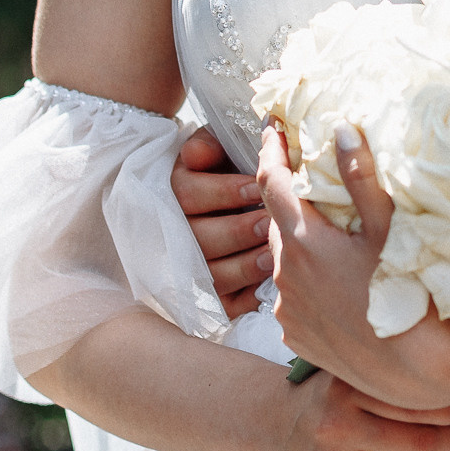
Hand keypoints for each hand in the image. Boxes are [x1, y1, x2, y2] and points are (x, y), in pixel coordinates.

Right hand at [172, 126, 270, 319]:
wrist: (238, 207)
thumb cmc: (231, 172)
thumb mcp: (218, 149)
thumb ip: (208, 144)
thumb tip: (197, 155)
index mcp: (177, 192)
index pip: (187, 194)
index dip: (223, 192)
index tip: (256, 188)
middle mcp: (178, 234)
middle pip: (199, 239)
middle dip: (237, 231)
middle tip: (269, 224)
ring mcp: (194, 269)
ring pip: (211, 276)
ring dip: (244, 266)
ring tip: (272, 254)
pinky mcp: (213, 298)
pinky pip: (225, 305)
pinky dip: (247, 297)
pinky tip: (269, 284)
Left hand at [259, 123, 417, 399]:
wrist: (416, 371)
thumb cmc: (409, 294)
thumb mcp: (390, 230)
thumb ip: (361, 178)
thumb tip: (340, 129)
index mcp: (305, 241)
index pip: (272, 181)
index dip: (271, 150)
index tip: (272, 129)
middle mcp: (286, 275)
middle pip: (278, 220)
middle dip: (291, 197)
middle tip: (312, 180)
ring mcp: (288, 309)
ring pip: (285, 259)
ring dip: (300, 241)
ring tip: (330, 234)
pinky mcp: (295, 336)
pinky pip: (292, 295)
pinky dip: (305, 279)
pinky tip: (334, 281)